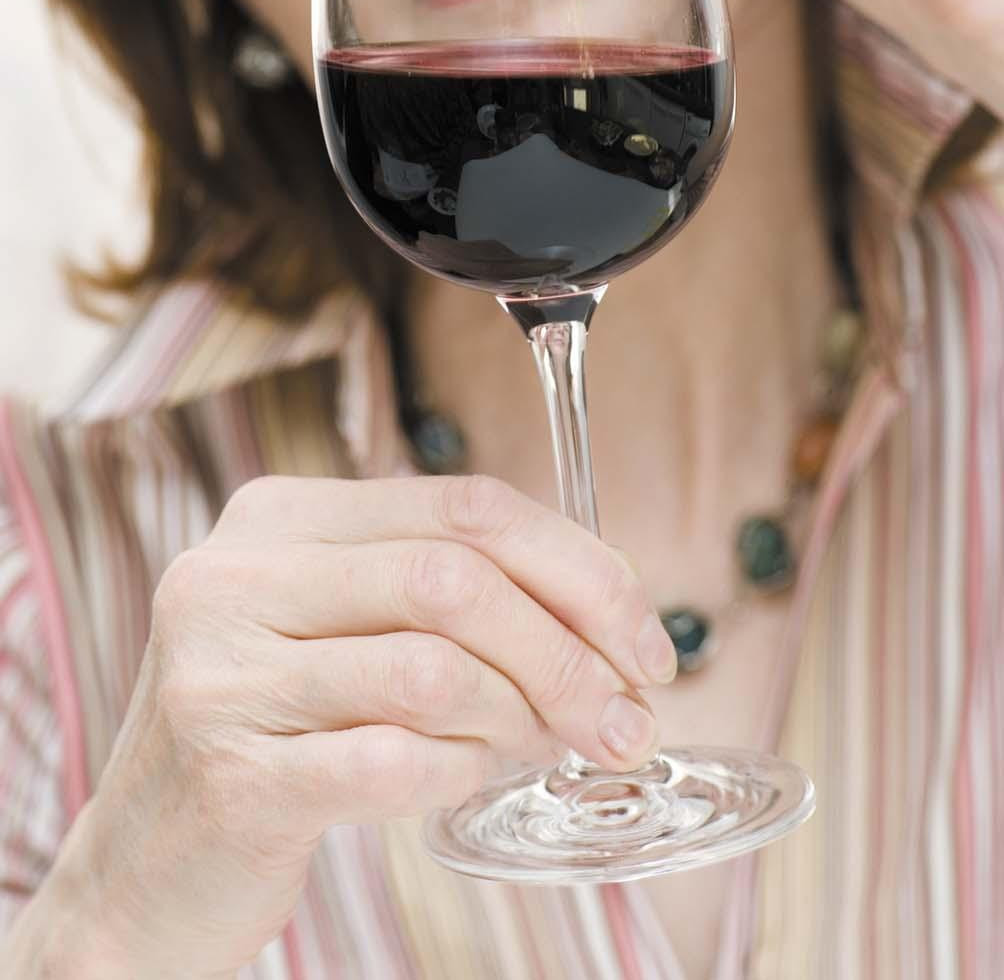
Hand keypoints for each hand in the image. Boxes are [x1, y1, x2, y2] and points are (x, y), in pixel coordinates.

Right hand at [74, 472, 672, 978]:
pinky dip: (460, 774)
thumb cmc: (272, 734)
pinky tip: (469, 781)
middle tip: (626, 716)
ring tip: (545, 748)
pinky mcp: (232, 775)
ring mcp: (223, 674)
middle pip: (457, 580)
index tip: (641, 637)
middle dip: (570, 651)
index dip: (579, 567)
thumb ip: (441, 593)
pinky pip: (396, 762)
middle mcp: (237, 577)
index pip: (465, 505)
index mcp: (276, 517)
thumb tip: (605, 609)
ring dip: (524, 718)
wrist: (143, 868)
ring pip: (436, 671)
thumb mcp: (335, 627)